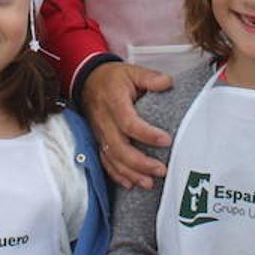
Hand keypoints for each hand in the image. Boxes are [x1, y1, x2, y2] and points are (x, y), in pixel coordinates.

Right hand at [82, 61, 172, 188]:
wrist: (88, 81)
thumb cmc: (112, 78)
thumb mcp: (131, 71)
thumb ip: (149, 77)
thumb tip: (167, 83)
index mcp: (114, 103)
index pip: (129, 122)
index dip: (147, 134)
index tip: (166, 140)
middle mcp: (105, 121)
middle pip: (119, 147)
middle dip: (140, 162)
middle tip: (161, 170)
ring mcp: (100, 134)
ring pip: (112, 158)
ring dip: (131, 173)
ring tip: (150, 183)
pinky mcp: (99, 141)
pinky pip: (105, 161)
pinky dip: (117, 175)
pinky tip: (131, 184)